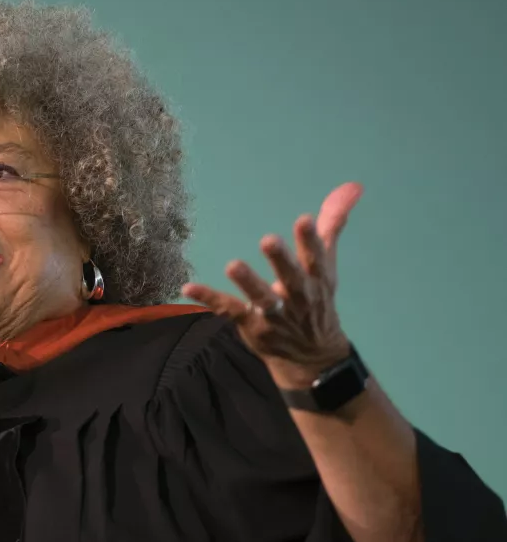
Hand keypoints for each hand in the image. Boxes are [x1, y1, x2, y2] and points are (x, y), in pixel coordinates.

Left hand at [182, 182, 362, 389]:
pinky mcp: (251, 324)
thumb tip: (352, 186)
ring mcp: (274, 314)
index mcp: (316, 279)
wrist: (312, 355)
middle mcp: (297, 297)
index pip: (315, 258)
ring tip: (233, 264)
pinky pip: (228, 310)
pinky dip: (209, 299)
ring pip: (261, 298)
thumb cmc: (315, 300)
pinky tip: (188, 287)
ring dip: (248, 282)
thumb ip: (331, 225)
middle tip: (268, 240)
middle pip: (290, 278)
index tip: (304, 220)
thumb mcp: (326, 265)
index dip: (310, 240)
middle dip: (281, 260)